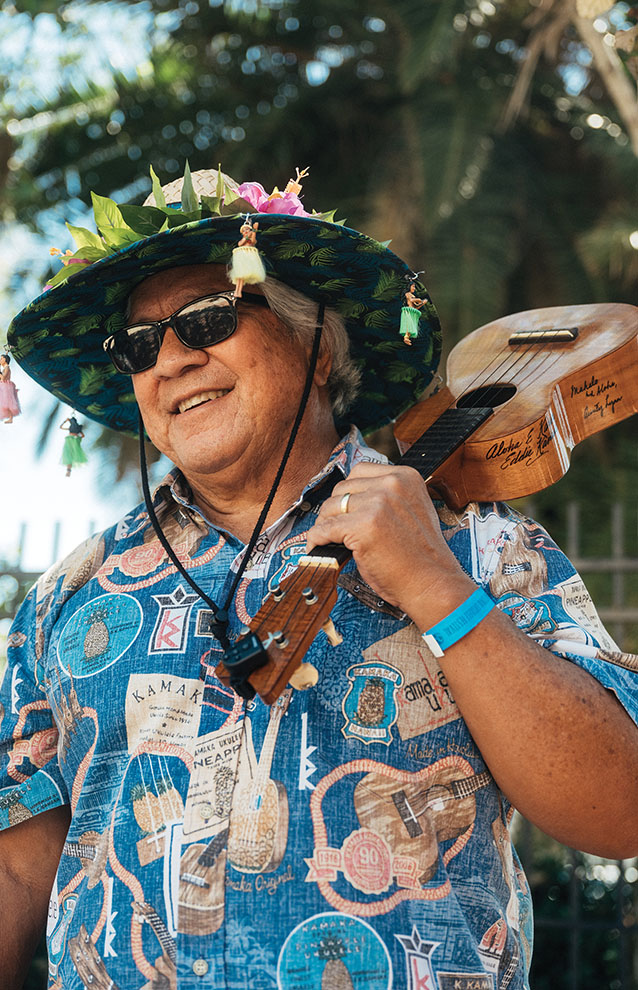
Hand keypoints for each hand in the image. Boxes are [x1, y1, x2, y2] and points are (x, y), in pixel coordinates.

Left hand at [305, 463, 471, 619]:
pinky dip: (317, 540)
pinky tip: (320, 548)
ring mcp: (378, 504)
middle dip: (336, 510)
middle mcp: (392, 485)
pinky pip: (324, 529)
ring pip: (331, 507)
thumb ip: (387, 498)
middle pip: (342, 488)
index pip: (360, 472)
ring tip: (331, 540)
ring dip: (326, 525)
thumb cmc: (423, 558)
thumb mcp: (411, 511)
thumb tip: (352, 501)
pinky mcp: (363, 526)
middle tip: (336, 529)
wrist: (433, 585)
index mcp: (406, 477)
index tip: (346, 509)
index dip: (349, 493)